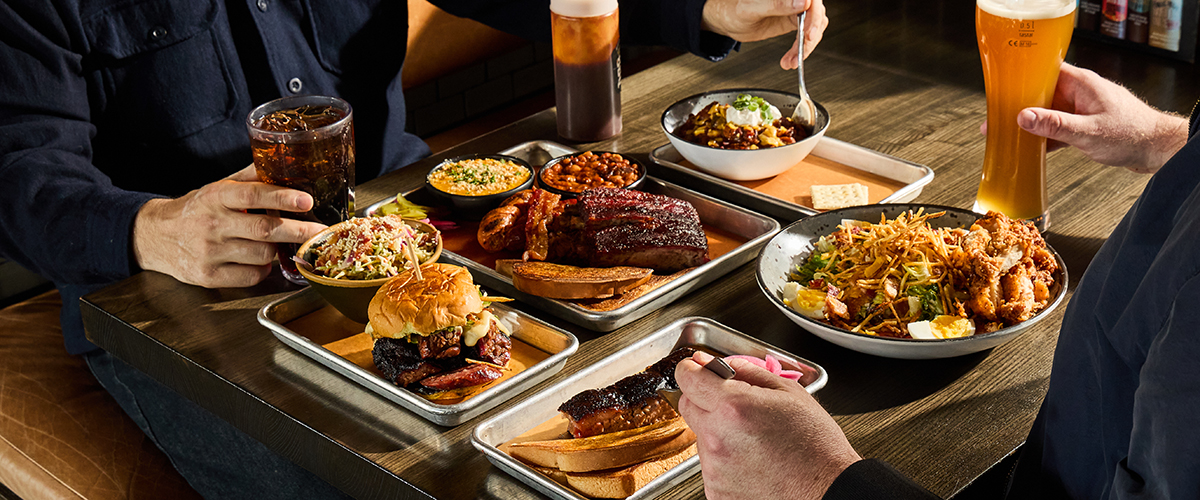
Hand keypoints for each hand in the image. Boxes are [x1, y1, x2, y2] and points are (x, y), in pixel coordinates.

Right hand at [132, 165, 327, 287]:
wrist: (154, 237)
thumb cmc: (196, 210)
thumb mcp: (218, 188)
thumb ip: (249, 178)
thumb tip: (283, 164)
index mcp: (216, 197)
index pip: (253, 195)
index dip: (282, 198)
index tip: (306, 201)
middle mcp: (212, 224)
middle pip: (265, 230)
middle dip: (298, 231)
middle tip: (320, 231)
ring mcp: (209, 252)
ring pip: (262, 255)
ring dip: (279, 251)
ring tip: (282, 244)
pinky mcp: (208, 276)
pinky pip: (251, 276)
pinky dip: (263, 269)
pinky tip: (260, 260)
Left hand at [675, 351, 859, 499]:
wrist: (828, 490)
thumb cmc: (816, 446)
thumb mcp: (790, 393)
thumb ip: (750, 372)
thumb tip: (725, 365)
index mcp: (733, 406)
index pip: (687, 377)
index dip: (691, 368)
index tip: (697, 367)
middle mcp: (717, 438)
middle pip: (688, 405)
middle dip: (704, 398)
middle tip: (734, 404)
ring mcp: (714, 469)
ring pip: (701, 436)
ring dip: (718, 431)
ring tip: (754, 439)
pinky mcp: (717, 492)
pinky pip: (710, 465)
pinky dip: (725, 459)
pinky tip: (753, 460)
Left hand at [701, 0, 828, 68]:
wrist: (728, 20)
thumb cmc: (735, 9)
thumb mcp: (753, 8)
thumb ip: (778, 4)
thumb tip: (802, 2)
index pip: (812, 0)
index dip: (814, 16)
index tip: (808, 32)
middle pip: (816, 15)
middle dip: (810, 36)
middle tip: (800, 51)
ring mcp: (797, 9)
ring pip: (814, 27)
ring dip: (805, 47)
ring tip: (792, 61)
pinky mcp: (795, 22)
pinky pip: (807, 36)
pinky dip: (801, 50)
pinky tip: (792, 59)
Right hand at [981, 62, 1188, 173]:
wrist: (1156, 149)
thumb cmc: (1132, 134)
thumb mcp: (1087, 132)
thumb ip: (1054, 125)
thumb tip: (1024, 117)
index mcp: (1081, 83)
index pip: (1044, 71)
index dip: (1021, 78)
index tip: (1002, 88)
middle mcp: (1080, 92)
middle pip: (1041, 93)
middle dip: (1019, 106)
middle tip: (995, 119)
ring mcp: (1081, 107)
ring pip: (1047, 112)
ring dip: (1030, 124)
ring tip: (1006, 135)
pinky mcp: (1084, 123)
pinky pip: (1057, 126)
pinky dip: (1044, 136)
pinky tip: (1030, 148)